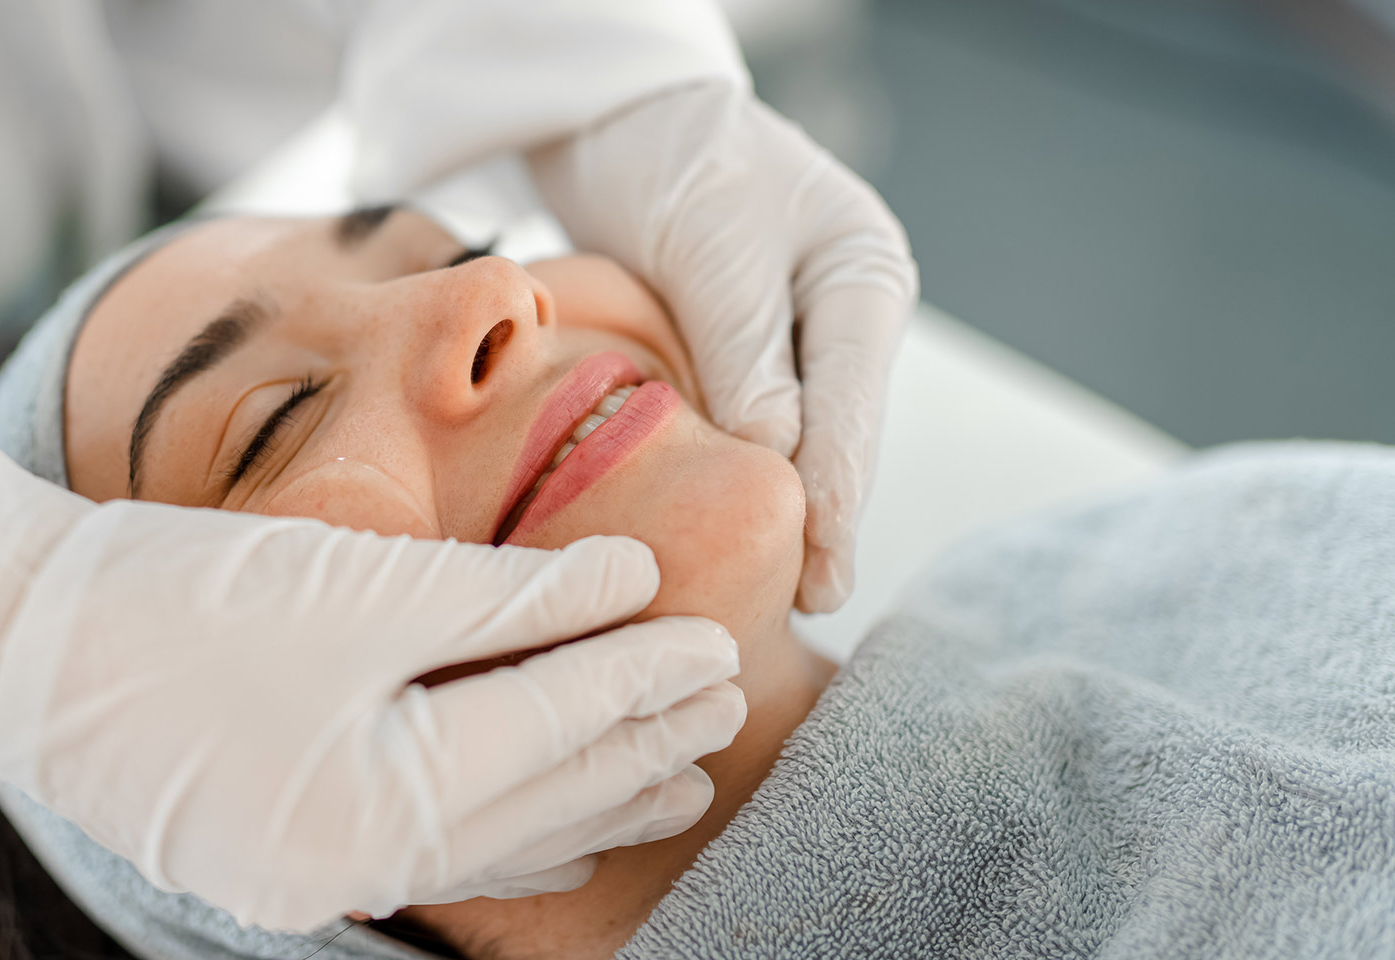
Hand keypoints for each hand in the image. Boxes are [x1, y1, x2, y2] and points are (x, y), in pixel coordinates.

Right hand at [0, 454, 745, 930]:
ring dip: (592, 800)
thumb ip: (505, 595)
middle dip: (637, 746)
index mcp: (381, 798)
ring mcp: (317, 872)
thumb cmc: (177, 593)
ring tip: (678, 779)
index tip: (718, 642)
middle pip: (541, 800)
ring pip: (498, 840)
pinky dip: (512, 832)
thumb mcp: (356, 582)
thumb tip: (629, 579)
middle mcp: (359, 862)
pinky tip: (559, 832)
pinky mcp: (285, 855)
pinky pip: (437, 854)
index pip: (554, 731)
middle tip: (727, 702)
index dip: (641, 679)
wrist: (10, 637)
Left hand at [530, 79, 917, 612]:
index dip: (839, 492)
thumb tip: (776, 451)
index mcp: (863, 278)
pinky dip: (729, 475)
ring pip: (789, 441)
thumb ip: (745, 347)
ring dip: (774, 506)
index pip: (856, 404)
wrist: (620, 120)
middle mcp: (841, 317)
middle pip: (834, 433)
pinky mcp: (739, 356)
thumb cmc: (677, 160)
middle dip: (818, 518)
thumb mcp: (713, 244)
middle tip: (806, 602)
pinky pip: (741, 429)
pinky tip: (719, 531)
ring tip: (769, 592)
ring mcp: (794, 340)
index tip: (826, 568)